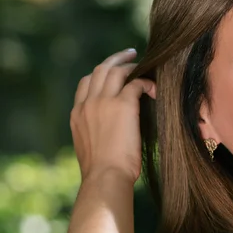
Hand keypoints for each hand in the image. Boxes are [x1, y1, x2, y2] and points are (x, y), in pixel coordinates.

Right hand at [70, 49, 155, 183]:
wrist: (105, 177)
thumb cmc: (103, 173)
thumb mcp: (91, 149)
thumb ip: (96, 134)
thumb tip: (110, 135)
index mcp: (77, 115)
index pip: (86, 84)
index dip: (101, 75)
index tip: (113, 74)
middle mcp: (87, 104)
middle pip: (99, 70)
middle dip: (115, 60)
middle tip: (130, 55)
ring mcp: (102, 102)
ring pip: (115, 71)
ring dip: (131, 64)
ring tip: (145, 63)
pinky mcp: (122, 105)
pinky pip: (136, 84)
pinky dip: (146, 83)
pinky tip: (155, 89)